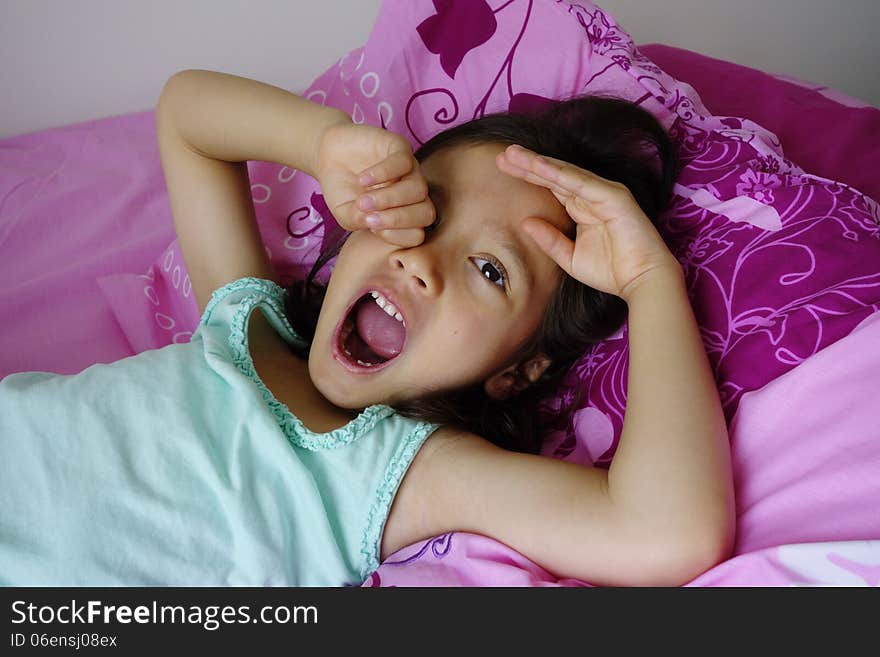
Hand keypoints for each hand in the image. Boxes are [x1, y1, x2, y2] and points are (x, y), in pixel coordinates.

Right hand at [313, 122, 434, 246]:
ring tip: (362, 201)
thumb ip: (358, 221)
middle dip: (399, 220)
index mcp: (405, 215)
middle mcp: (413, 195)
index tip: (372, 229)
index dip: (398, 236)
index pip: (417, 234)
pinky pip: (404, 162)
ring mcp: (410, 171)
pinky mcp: (401, 148)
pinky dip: (384, 174)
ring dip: (389, 198)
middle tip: (369, 219)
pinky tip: (363, 180)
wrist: (329, 157)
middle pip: (426, 213)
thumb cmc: (342, 190)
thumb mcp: (345, 213)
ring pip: (418, 189)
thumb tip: (370, 221)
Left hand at [496, 144, 679, 300]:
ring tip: (513, 154)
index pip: (550, 186)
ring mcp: (602, 192)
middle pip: (553, 175)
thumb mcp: (570, 258)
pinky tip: (537, 165)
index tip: (502, 168)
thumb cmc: (611, 271)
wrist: (641, 282)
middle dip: (527, 164)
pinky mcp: (613, 195)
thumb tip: (526, 222)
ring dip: (537, 162)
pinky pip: (580, 182)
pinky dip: (558, 172)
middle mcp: (591, 195)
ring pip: (563, 173)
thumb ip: (549, 240)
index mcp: (582, 207)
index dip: (527, 176)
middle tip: (502, 154)